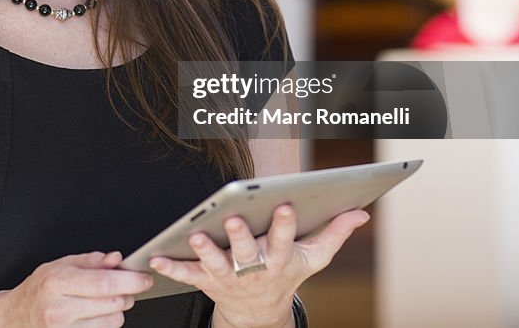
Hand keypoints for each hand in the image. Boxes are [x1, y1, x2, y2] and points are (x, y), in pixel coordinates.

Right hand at [1, 251, 153, 327]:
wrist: (17, 317)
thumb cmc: (39, 289)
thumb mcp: (59, 265)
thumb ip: (91, 261)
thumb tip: (116, 259)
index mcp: (57, 282)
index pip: (103, 283)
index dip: (130, 280)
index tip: (144, 278)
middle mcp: (60, 309)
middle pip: (112, 303)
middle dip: (127, 293)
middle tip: (124, 286)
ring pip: (112, 321)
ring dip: (117, 309)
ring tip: (103, 301)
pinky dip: (107, 322)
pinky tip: (96, 314)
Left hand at [148, 206, 369, 327]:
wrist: (259, 313)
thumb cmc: (286, 272)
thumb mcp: (314, 258)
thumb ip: (335, 233)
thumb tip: (362, 212)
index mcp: (279, 259)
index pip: (284, 240)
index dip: (285, 225)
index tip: (286, 206)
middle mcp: (253, 268)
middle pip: (247, 252)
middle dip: (241, 237)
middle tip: (233, 219)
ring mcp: (228, 276)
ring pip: (215, 263)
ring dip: (204, 250)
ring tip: (195, 235)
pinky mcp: (206, 281)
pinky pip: (186, 275)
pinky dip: (170, 268)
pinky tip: (155, 257)